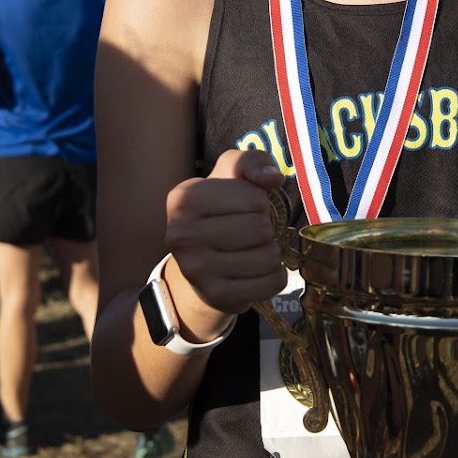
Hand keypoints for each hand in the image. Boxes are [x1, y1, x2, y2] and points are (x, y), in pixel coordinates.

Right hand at [163, 149, 288, 314]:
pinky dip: (274, 276)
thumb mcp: (230, 176)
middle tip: (249, 232)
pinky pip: (271, 283)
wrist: (198, 263)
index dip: (258, 200)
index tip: (243, 207)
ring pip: (268, 258)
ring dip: (271, 252)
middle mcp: (182, 234)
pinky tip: (257, 271)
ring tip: (253, 250)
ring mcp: (196, 269)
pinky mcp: (216, 295)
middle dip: (265, 227)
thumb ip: (252, 162)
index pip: (253, 197)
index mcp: (183, 198)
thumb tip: (273, 178)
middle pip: (260, 228)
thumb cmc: (220, 211)